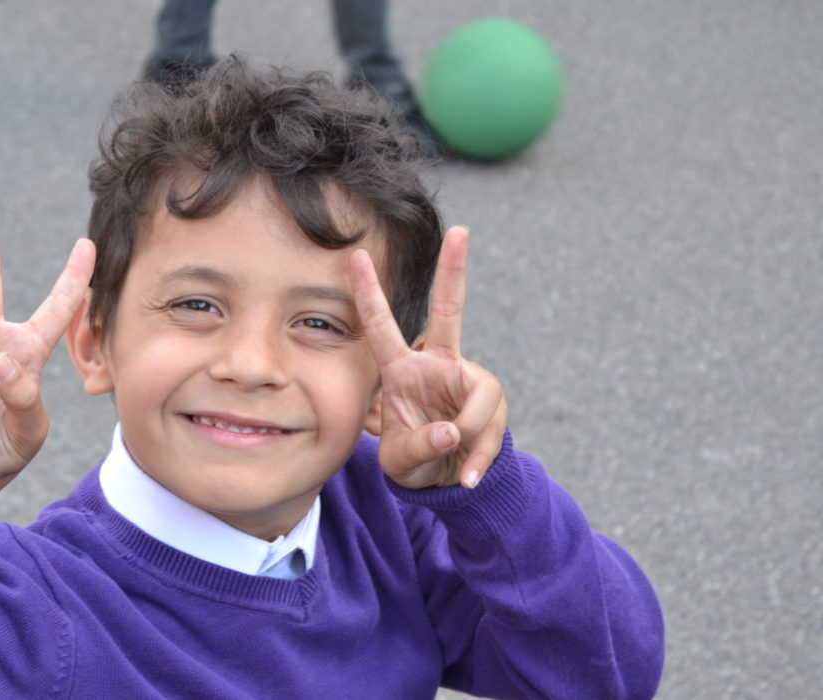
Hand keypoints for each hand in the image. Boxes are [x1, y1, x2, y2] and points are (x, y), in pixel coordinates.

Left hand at [351, 226, 506, 489]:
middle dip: (454, 271)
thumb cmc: (416, 463)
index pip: (381, 328)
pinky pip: (489, 428)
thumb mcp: (403, 462)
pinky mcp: (490, 402)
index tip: (356, 256)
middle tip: (461, 230)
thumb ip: (421, 447)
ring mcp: (467, 380)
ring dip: (470, 438)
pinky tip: (468, 477)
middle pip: (449, 312)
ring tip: (457, 465)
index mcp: (401, 372)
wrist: (450, 482)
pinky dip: (480, 457)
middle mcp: (437, 365)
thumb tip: (452, 431)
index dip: (368, 294)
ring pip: (479, 401)